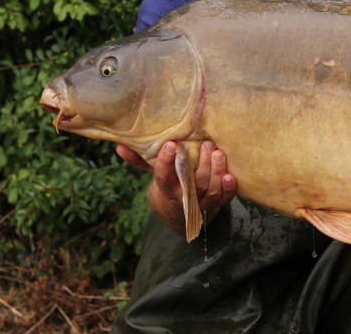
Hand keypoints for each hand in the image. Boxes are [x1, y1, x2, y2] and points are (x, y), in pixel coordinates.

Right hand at [117, 141, 237, 234]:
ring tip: (218, 153)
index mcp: (167, 188)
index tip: (171, 144)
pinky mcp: (218, 202)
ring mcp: (202, 201)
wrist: (183, 207)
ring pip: (210, 190)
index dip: (166, 162)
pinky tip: (231, 176)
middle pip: (193, 184)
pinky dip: (229, 189)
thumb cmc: (170, 180)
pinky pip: (224, 198)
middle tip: (205, 144)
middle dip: (200, 164)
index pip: (164, 177)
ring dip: (215, 172)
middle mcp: (185, 196)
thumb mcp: (154, 171)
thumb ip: (140, 159)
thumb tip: (119, 146)